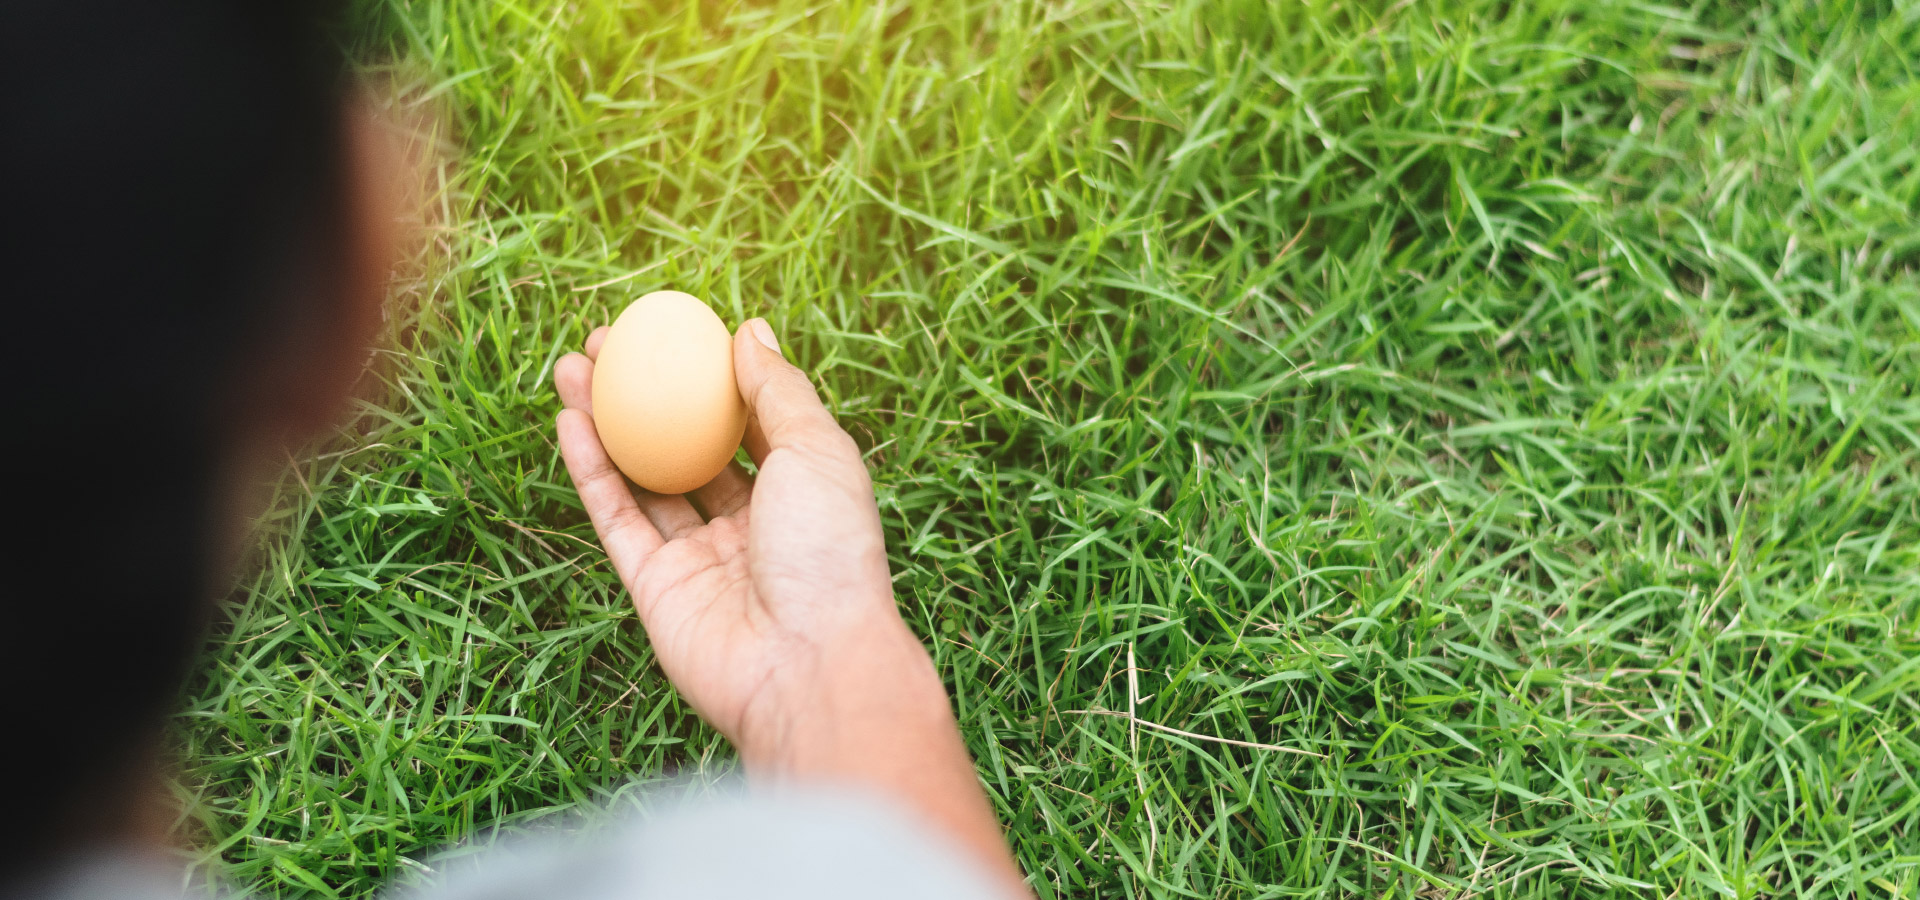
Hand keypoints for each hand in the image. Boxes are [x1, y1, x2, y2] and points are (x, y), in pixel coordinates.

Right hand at [553, 319, 1024, 893]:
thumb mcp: (818, 452)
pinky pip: (617, 518)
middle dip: (645, 394)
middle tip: (605, 342)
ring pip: (642, 478)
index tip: (671, 327)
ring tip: (571, 366)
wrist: (810, 666)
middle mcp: (750, 524)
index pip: (748, 421)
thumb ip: (779, 391)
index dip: (708, 374)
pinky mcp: (655, 587)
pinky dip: (591, 470)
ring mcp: (700, 557)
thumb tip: (749, 329)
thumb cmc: (831, 553)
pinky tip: (569, 420)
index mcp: (801, 491)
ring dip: (605, 421)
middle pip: (686, 446)